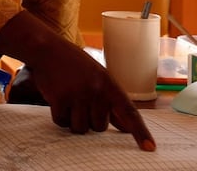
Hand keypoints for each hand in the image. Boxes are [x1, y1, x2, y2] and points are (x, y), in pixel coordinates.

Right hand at [0, 11, 155, 150]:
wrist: (47, 49)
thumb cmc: (74, 65)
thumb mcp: (97, 78)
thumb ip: (110, 103)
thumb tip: (124, 127)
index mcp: (109, 84)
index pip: (129, 112)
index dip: (140, 132)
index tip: (149, 148)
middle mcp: (96, 90)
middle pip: (99, 127)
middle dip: (89, 120)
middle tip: (80, 101)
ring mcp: (78, 95)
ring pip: (80, 128)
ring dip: (73, 120)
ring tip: (68, 101)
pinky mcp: (60, 99)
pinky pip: (62, 122)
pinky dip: (59, 117)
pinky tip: (57, 100)